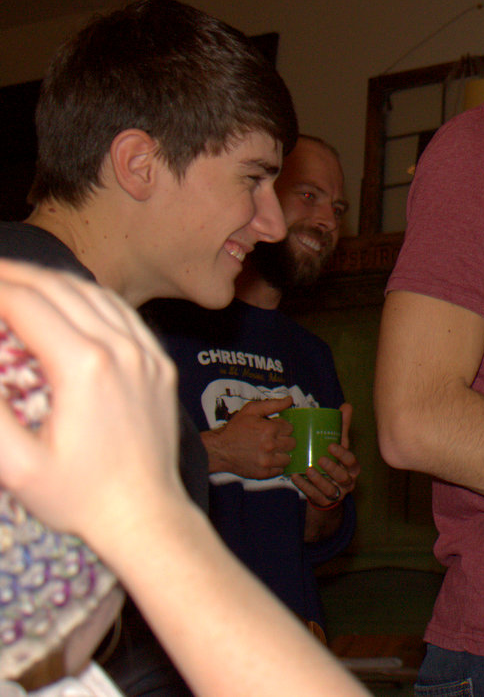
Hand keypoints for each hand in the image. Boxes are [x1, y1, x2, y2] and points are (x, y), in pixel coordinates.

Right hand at [0, 260, 184, 545]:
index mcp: (84, 367)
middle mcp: (122, 350)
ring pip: (96, 295)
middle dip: (18, 275)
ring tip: (16, 279)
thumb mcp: (16, 465)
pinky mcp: (161, 364)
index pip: (29, 305)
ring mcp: (147, 354)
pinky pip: (125, 314)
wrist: (145, 514)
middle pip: (62, 290)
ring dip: (53, 280)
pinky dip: (90, 296)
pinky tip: (68, 299)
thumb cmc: (77, 497)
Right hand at [203, 395, 294, 477]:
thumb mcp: (251, 410)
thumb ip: (273, 404)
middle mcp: (270, 446)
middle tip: (273, 439)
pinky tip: (267, 459)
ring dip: (282, 454)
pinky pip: (280, 470)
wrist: (219, 450)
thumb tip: (290, 400)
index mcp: (269, 429)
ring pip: (288, 458)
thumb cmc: (235, 429)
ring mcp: (267, 461)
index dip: (282, 427)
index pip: (290, 428)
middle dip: (284, 439)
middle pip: (292, 443)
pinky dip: (276, 465)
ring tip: (271, 450)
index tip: (273, 429)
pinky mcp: (263, 473)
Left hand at [292, 402, 359, 509]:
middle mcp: (347, 481)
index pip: (352, 461)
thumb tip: (346, 405)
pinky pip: (314, 495)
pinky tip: (296, 477)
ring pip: (329, 489)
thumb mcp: (340, 446)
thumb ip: (342, 428)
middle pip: (343, 476)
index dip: (343, 455)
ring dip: (318, 480)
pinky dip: (304, 486)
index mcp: (352, 467)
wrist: (326, 489)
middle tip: (319, 459)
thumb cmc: (333, 462)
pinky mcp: (323, 501)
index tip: (331, 446)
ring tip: (308, 469)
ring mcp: (336, 493)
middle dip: (332, 468)